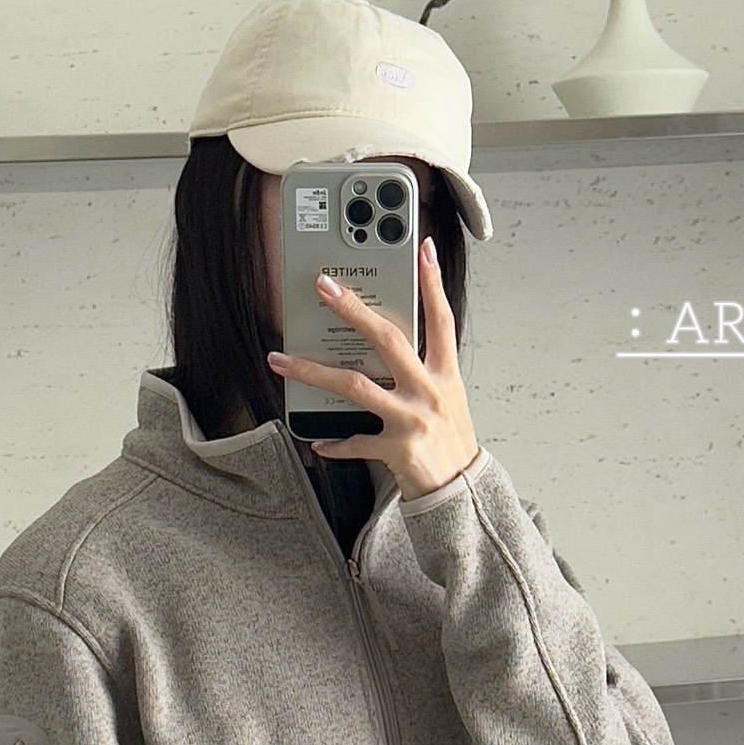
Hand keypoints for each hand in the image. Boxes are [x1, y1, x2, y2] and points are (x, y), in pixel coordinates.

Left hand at [265, 235, 479, 501]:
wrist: (463, 494)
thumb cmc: (449, 443)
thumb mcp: (447, 399)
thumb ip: (422, 370)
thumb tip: (383, 343)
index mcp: (445, 375)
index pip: (440, 320)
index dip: (433, 284)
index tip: (422, 250)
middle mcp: (430, 392)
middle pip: (388, 340)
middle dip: (353, 310)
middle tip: (325, 287)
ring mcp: (413, 421)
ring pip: (355, 387)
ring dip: (311, 372)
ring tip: (280, 360)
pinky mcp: (398, 451)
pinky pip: (356, 442)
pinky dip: (335, 442)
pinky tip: (316, 439)